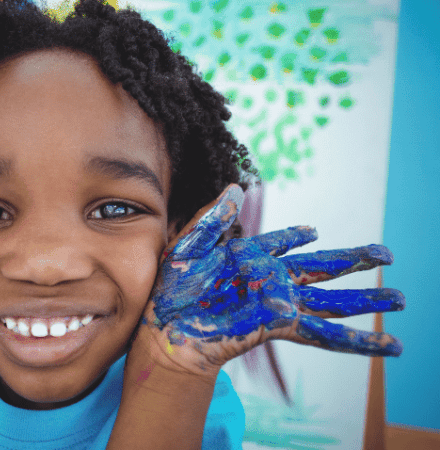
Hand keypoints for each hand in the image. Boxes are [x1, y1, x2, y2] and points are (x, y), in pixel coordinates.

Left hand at [141, 185, 403, 376]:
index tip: (312, 231)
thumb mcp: (187, 246)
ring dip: (366, 301)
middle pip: (323, 268)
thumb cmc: (170, 289)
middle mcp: (270, 280)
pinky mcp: (280, 325)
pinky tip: (385, 344)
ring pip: (332, 302)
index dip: (295, 236)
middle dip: (354, 260)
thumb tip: (234, 187)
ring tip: (400, 298)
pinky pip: (323, 334)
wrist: (167, 329)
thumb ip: (212, 218)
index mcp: (249, 257)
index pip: (280, 243)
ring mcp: (279, 303)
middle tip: (386, 253)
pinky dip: (355, 340)